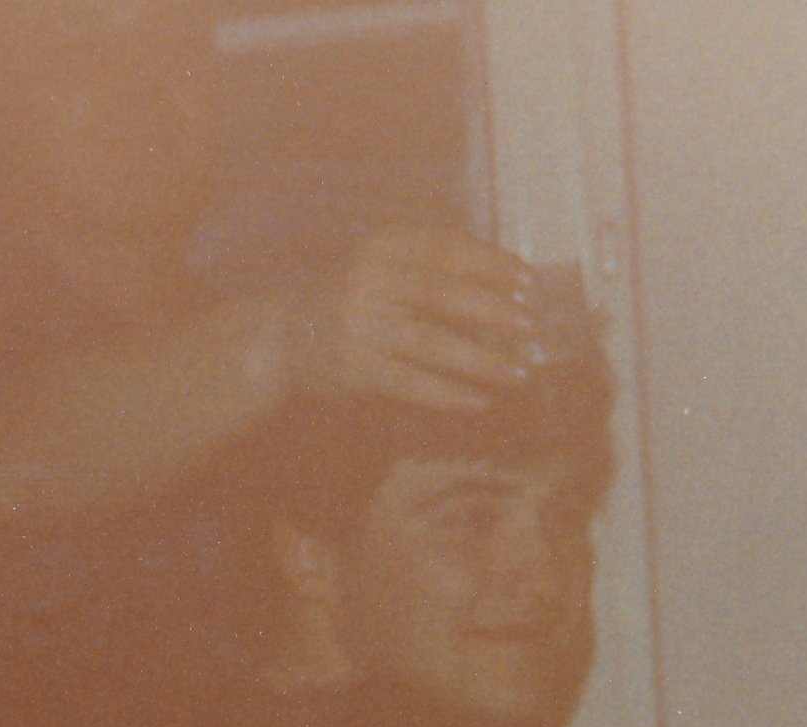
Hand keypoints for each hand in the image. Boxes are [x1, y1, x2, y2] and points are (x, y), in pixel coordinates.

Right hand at [288, 226, 536, 411]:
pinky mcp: (354, 370)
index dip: (490, 263)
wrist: (278, 337)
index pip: (444, 248)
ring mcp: (359, 327)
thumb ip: (426, 261)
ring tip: (518, 371)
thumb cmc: (346, 296)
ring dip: (480, 360)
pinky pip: (410, 383)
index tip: (527, 280)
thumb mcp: (377, 261)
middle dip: (492, 310)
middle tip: (529, 325)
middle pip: (441, 293)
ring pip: (431, 343)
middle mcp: (366, 281)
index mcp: (378, 246)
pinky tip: (478, 400)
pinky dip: (447, 393)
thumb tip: (501, 281)